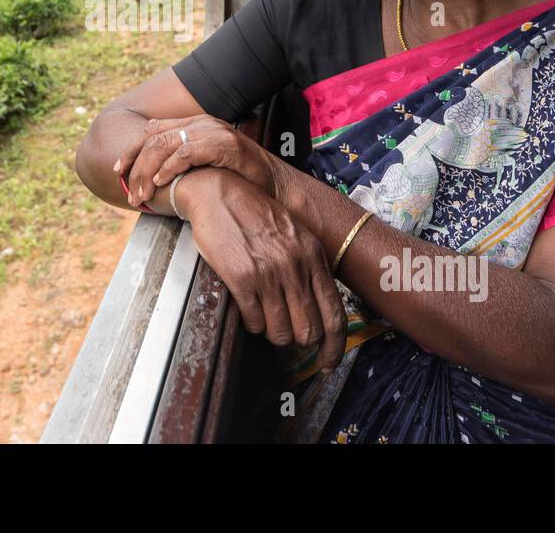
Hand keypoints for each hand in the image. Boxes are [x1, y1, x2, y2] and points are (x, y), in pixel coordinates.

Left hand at [113, 114, 275, 206]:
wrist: (274, 185)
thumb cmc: (238, 178)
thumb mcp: (205, 165)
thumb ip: (183, 160)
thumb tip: (153, 169)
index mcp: (195, 124)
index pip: (153, 131)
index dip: (132, 150)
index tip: (119, 171)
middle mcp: (202, 123)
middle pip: (154, 138)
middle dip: (136, 165)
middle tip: (129, 191)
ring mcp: (213, 132)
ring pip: (165, 145)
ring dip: (148, 172)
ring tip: (142, 194)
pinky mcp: (224, 145)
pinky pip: (187, 152)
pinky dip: (170, 168)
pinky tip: (162, 182)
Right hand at [180, 170, 346, 373]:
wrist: (219, 192)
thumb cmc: (255, 213)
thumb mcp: (295, 234)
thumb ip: (309, 265)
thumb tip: (317, 306)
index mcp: (313, 256)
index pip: (334, 315)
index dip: (334, 347)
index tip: (328, 362)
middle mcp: (295, 266)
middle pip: (309, 331)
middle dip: (298, 340)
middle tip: (287, 335)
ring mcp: (269, 273)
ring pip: (281, 332)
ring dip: (273, 333)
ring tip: (265, 319)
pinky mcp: (242, 278)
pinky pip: (254, 321)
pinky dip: (253, 324)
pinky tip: (249, 310)